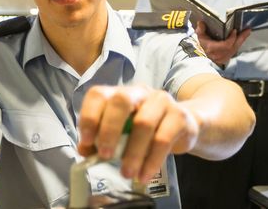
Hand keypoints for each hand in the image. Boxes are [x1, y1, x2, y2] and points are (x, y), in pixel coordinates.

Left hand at [77, 85, 199, 182]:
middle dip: (110, 130)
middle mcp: (139, 92)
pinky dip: (151, 161)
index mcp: (119, 94)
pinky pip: (163, 139)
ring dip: (132, 152)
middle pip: (121, 100)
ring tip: (127, 173)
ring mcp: (162, 101)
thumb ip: (100, 140)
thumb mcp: (121, 134)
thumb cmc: (146, 130)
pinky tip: (144, 175)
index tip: (87, 141)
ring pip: (144, 122)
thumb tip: (84, 149)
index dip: (90, 117)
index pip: (98, 95)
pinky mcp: (179, 116)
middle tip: (106, 156)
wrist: (183, 126)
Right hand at [195, 21, 250, 65]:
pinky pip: (234, 52)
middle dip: (241, 38)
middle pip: (233, 47)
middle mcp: (218, 55)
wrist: (200, 56)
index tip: (235, 31)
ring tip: (246, 33)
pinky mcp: (225, 59)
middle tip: (247, 31)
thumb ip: (200, 29)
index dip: (231, 38)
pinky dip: (237, 45)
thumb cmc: (201, 46)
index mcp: (212, 49)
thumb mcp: (200, 36)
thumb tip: (201, 23)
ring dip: (241, 41)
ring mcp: (222, 58)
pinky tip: (241, 39)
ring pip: (234, 49)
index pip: (226, 45)